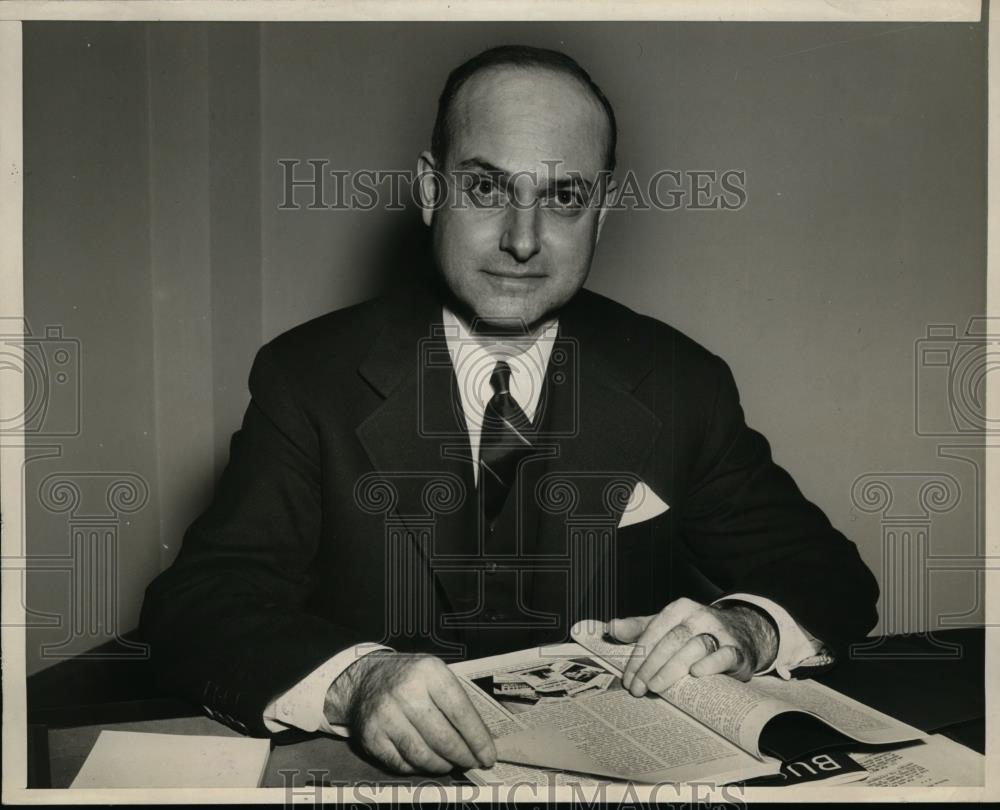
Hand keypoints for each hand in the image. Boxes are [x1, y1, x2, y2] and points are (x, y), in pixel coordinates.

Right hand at [323, 651, 496, 774]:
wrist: (365, 678)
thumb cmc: (410, 679)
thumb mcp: (434, 675)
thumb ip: (456, 702)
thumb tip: (482, 741)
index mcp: (429, 671)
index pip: (460, 712)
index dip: (477, 739)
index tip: (488, 755)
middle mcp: (406, 691)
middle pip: (443, 738)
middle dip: (463, 756)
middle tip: (472, 763)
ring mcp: (385, 714)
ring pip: (423, 756)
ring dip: (442, 765)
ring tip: (449, 763)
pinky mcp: (371, 735)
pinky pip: (402, 763)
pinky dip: (417, 767)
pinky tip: (425, 761)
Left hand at [609, 597, 778, 697]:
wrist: (740, 632)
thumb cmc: (695, 631)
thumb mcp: (666, 625)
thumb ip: (639, 628)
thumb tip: (611, 627)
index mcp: (679, 608)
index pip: (653, 631)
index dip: (638, 656)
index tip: (628, 678)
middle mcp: (699, 617)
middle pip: (670, 641)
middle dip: (650, 666)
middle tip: (637, 689)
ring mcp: (719, 632)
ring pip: (693, 648)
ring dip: (672, 669)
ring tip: (655, 687)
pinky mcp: (736, 650)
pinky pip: (724, 655)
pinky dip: (710, 663)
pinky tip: (695, 674)